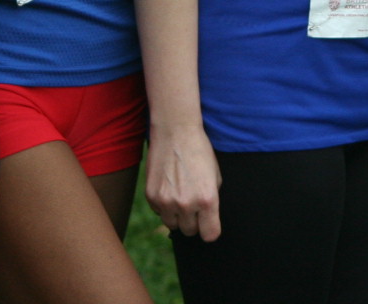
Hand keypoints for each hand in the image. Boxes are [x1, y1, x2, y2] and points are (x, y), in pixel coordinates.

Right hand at [145, 125, 221, 239]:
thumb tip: (207, 218)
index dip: (210, 230)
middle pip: (190, 231)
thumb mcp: (215, 176)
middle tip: (194, 205)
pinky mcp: (151, 197)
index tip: (209, 224)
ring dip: (177, 216)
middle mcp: (186, 204)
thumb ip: (212, 200)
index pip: (210, 235)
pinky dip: (164, 205)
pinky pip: (159, 212)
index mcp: (207, 199)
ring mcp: (166, 202)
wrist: (175, 132)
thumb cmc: (199, 151)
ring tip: (181, 195)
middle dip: (193, 221)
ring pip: (173, 225)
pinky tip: (169, 187)